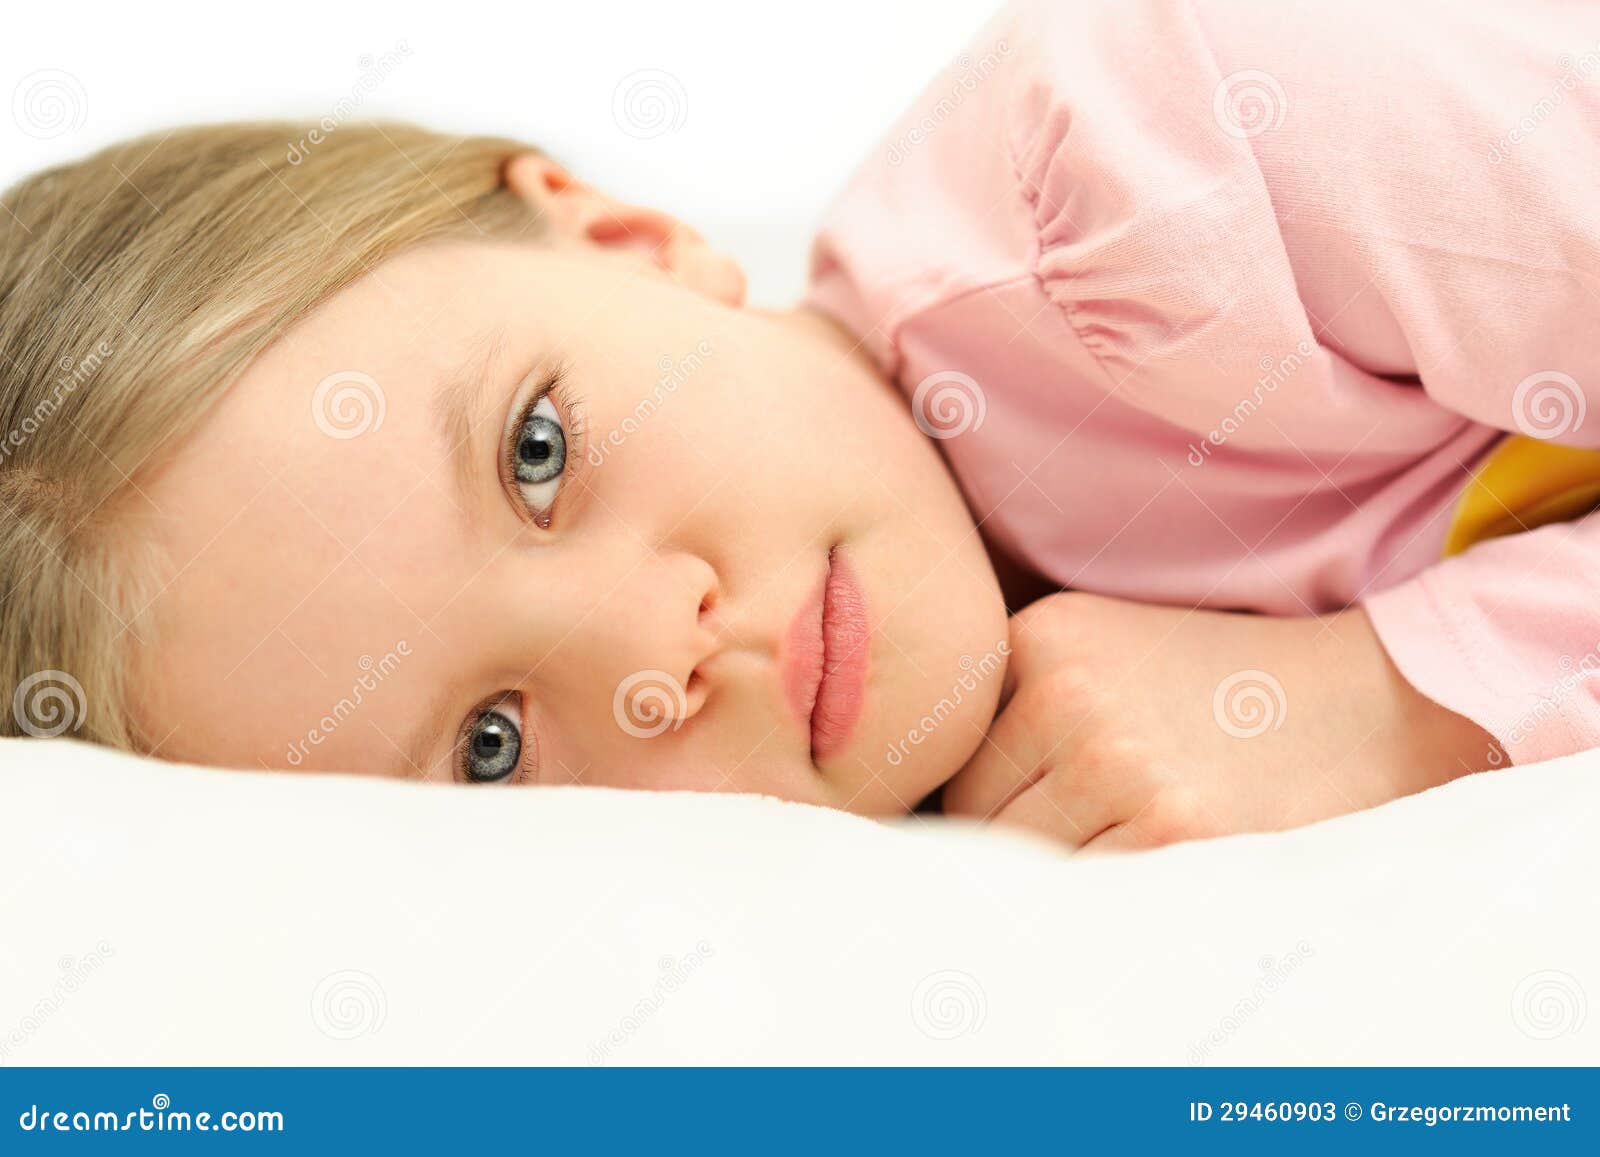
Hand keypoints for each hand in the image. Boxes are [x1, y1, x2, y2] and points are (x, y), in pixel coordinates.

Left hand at [942, 592, 1500, 851]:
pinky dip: (1105, 901)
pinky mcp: (1170, 833)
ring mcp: (1119, 767)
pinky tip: (1152, 870)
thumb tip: (928, 804)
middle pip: (981, 815)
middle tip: (1083, 842)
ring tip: (1127, 849)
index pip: (959, 758)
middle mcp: (1071, 696)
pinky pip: (1088, 896)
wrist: (1371, 702)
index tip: (1029, 814)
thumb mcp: (1107, 646)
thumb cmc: (1226, 687)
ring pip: (1029, 862)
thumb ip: (1020, 700)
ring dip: (1063, 877)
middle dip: (1018, 841)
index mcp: (1046, 639)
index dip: (988, 799)